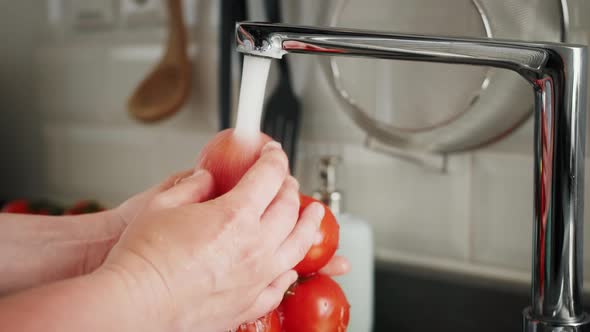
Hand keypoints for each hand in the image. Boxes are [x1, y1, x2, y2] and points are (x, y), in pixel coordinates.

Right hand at [99, 142, 326, 331]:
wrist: (135, 304)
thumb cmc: (144, 258)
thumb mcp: (163, 203)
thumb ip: (192, 186)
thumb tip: (205, 180)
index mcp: (235, 215)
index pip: (269, 176)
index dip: (275, 158)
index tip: (274, 153)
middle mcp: (254, 245)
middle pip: (289, 207)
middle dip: (290, 187)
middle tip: (286, 180)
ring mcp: (257, 277)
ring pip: (298, 245)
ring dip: (309, 224)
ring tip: (314, 214)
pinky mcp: (250, 302)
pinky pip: (282, 284)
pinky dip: (290, 268)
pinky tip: (290, 263)